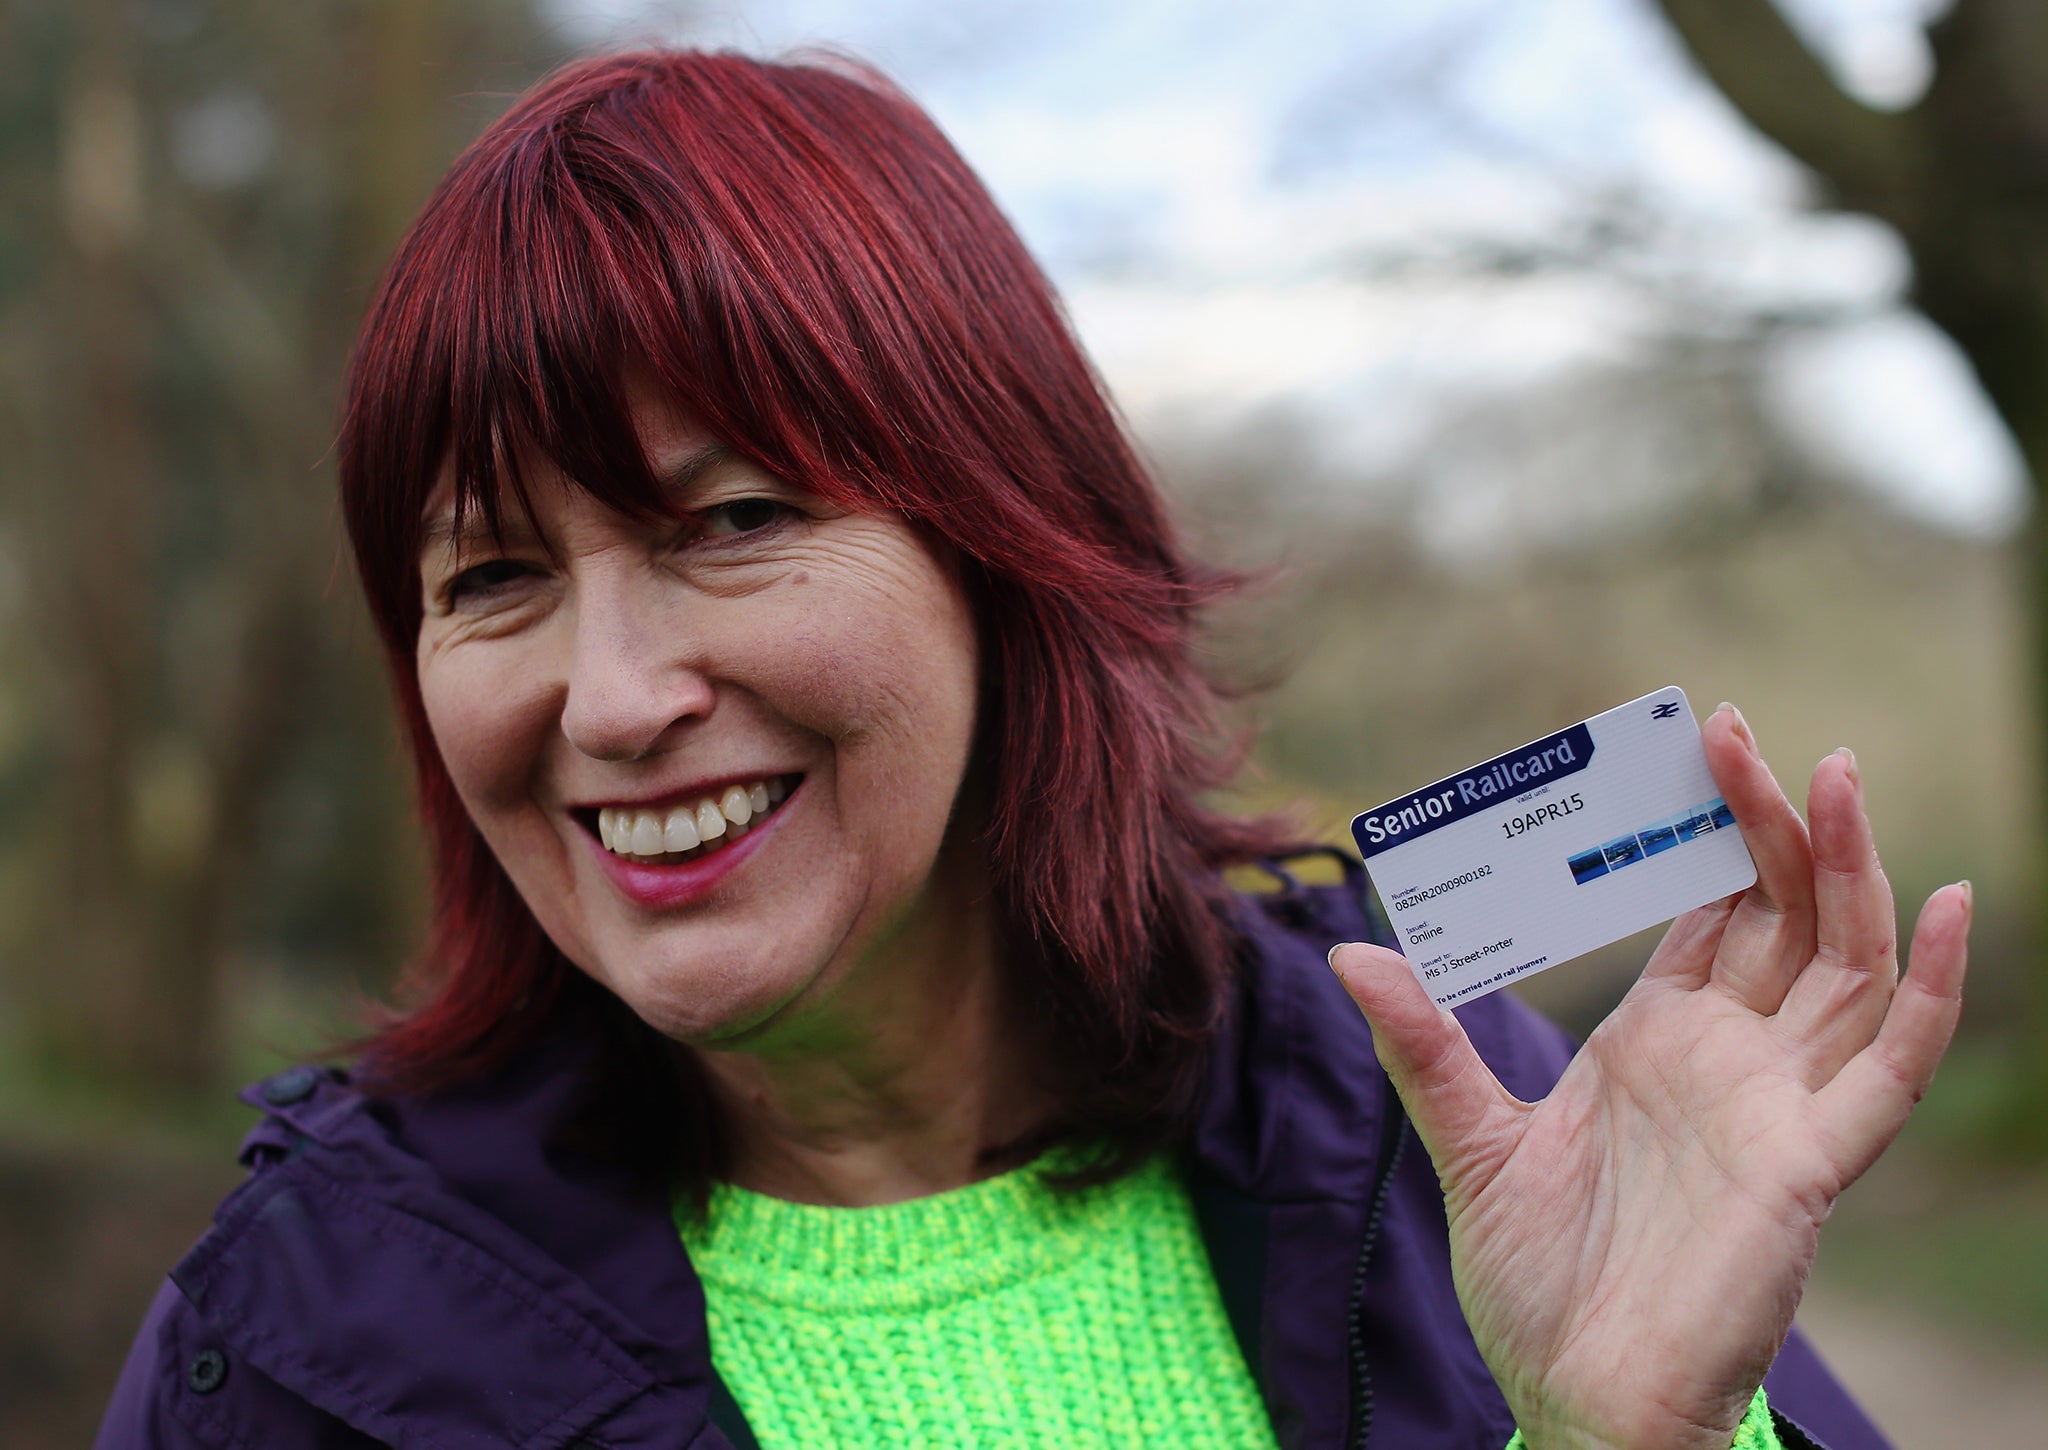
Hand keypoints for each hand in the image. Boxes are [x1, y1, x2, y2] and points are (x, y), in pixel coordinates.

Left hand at [1329, 705, 1970, 1449]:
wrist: (1576, 1396)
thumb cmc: (1535, 1283)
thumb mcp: (1468, 1141)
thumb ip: (1423, 1045)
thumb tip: (1349, 951)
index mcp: (1655, 1042)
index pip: (1702, 911)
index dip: (1703, 833)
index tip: (1686, 748)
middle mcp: (1727, 1060)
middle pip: (1774, 913)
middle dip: (1765, 820)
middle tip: (1735, 729)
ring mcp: (1777, 1104)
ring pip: (1838, 961)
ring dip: (1846, 867)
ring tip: (1834, 772)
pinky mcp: (1810, 1160)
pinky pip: (1890, 1064)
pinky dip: (1929, 987)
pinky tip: (1940, 902)